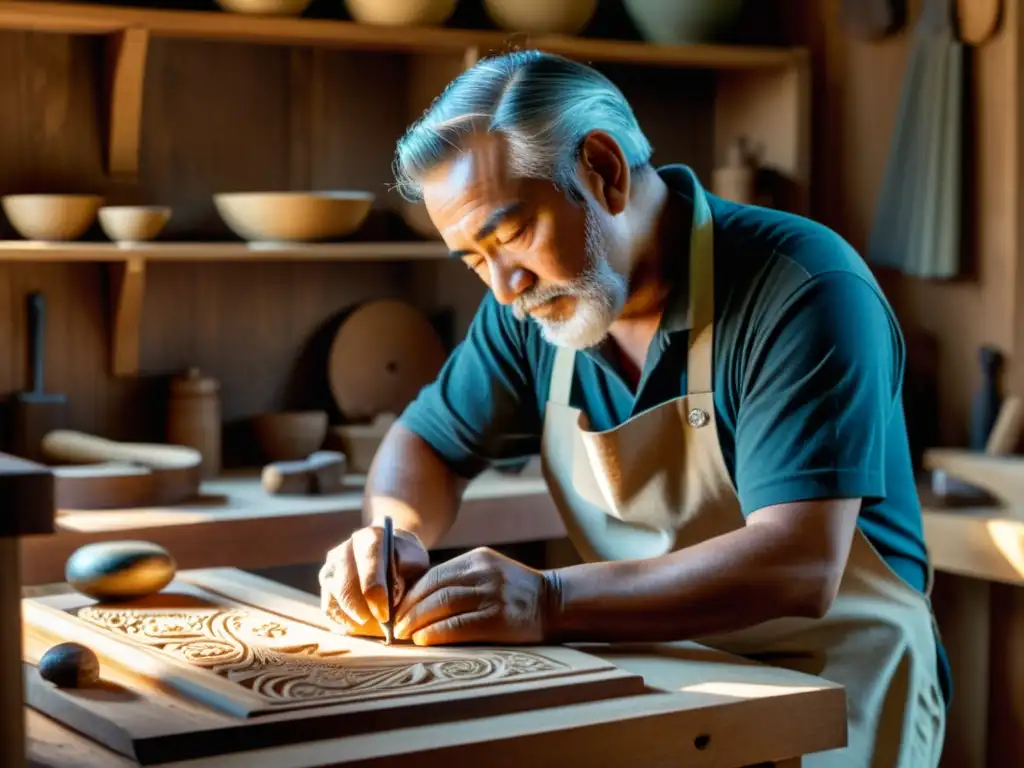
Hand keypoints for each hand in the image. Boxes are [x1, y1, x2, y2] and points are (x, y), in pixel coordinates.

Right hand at [319, 524, 429, 636]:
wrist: (391, 556)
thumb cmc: (406, 562)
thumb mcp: (416, 561)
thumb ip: (407, 573)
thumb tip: (393, 594)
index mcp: (370, 537)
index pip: (368, 559)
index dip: (374, 587)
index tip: (384, 613)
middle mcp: (344, 551)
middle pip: (344, 584)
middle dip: (361, 610)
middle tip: (380, 626)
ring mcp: (330, 569)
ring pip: (335, 600)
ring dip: (354, 620)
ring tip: (375, 628)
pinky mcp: (326, 589)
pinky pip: (330, 611)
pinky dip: (346, 624)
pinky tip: (364, 627)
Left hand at [393, 547, 552, 645]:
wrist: (556, 604)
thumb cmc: (517, 593)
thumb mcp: (491, 572)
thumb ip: (461, 579)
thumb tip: (419, 600)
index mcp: (478, 558)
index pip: (433, 574)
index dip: (411, 593)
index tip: (397, 609)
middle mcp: (484, 573)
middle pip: (434, 589)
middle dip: (409, 609)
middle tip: (394, 626)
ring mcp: (492, 594)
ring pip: (442, 605)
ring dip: (417, 621)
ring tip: (405, 634)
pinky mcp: (498, 619)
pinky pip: (458, 625)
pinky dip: (436, 633)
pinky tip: (424, 639)